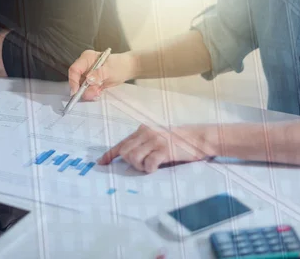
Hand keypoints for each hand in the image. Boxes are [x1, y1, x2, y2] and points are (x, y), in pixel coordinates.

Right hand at [68, 50, 136, 100]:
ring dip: (90, 92)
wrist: (128, 69)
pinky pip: (88, 91)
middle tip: (95, 92)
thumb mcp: (109, 69)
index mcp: (86, 59)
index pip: (74, 70)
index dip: (73, 81)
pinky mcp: (91, 83)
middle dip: (84, 89)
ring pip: (82, 88)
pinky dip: (93, 94)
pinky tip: (100, 91)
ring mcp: (87, 75)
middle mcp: (85, 67)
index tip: (76, 92)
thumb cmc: (119, 65)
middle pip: (77, 81)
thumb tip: (88, 79)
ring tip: (99, 90)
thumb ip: (98, 74)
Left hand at [98, 124, 213, 172]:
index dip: (109, 155)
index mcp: (143, 130)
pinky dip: (150, 169)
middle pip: (125, 152)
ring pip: (133, 158)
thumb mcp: (157, 137)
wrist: (198, 138)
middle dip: (129, 163)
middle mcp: (147, 133)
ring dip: (139, 167)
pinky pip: (148, 163)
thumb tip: (126, 157)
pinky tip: (156, 168)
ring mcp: (155, 140)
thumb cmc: (178, 141)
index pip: (121, 143)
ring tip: (149, 166)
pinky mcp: (164, 149)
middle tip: (142, 166)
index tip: (101, 163)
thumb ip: (143, 143)